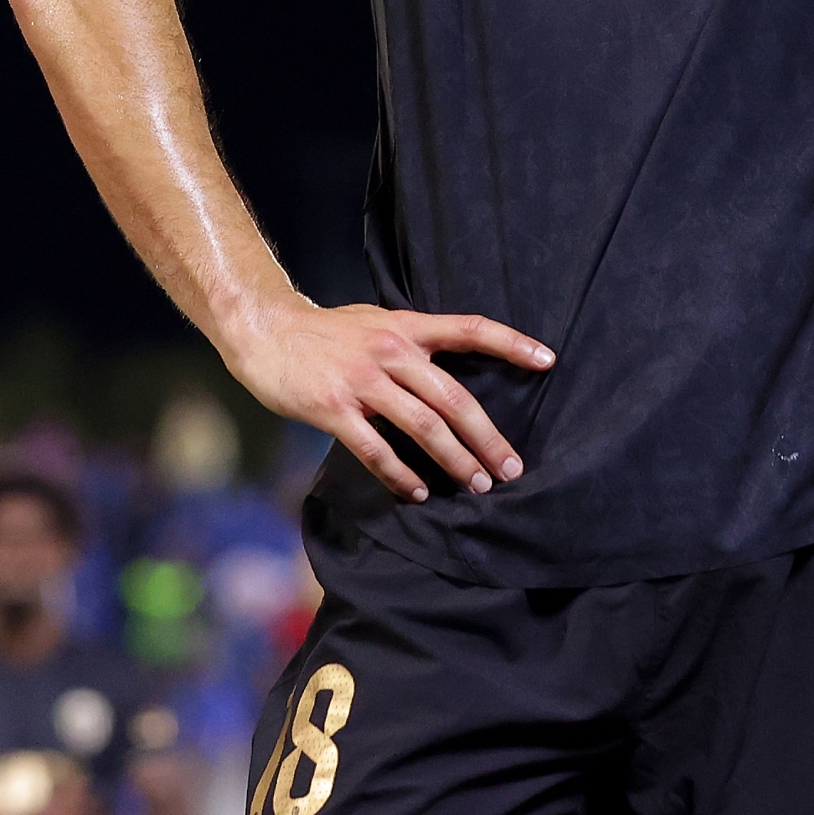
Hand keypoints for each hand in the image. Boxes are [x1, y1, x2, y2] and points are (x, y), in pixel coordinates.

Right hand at [221, 296, 553, 501]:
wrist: (265, 330)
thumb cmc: (326, 332)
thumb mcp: (377, 321)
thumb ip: (414, 342)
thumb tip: (452, 366)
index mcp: (407, 327)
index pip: (470, 329)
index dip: (512, 343)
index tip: (548, 360)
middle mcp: (391, 352)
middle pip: (453, 397)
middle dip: (487, 436)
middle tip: (511, 468)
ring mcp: (362, 381)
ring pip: (423, 426)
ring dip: (454, 460)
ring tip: (477, 486)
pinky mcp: (334, 409)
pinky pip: (375, 449)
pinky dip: (400, 474)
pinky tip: (418, 492)